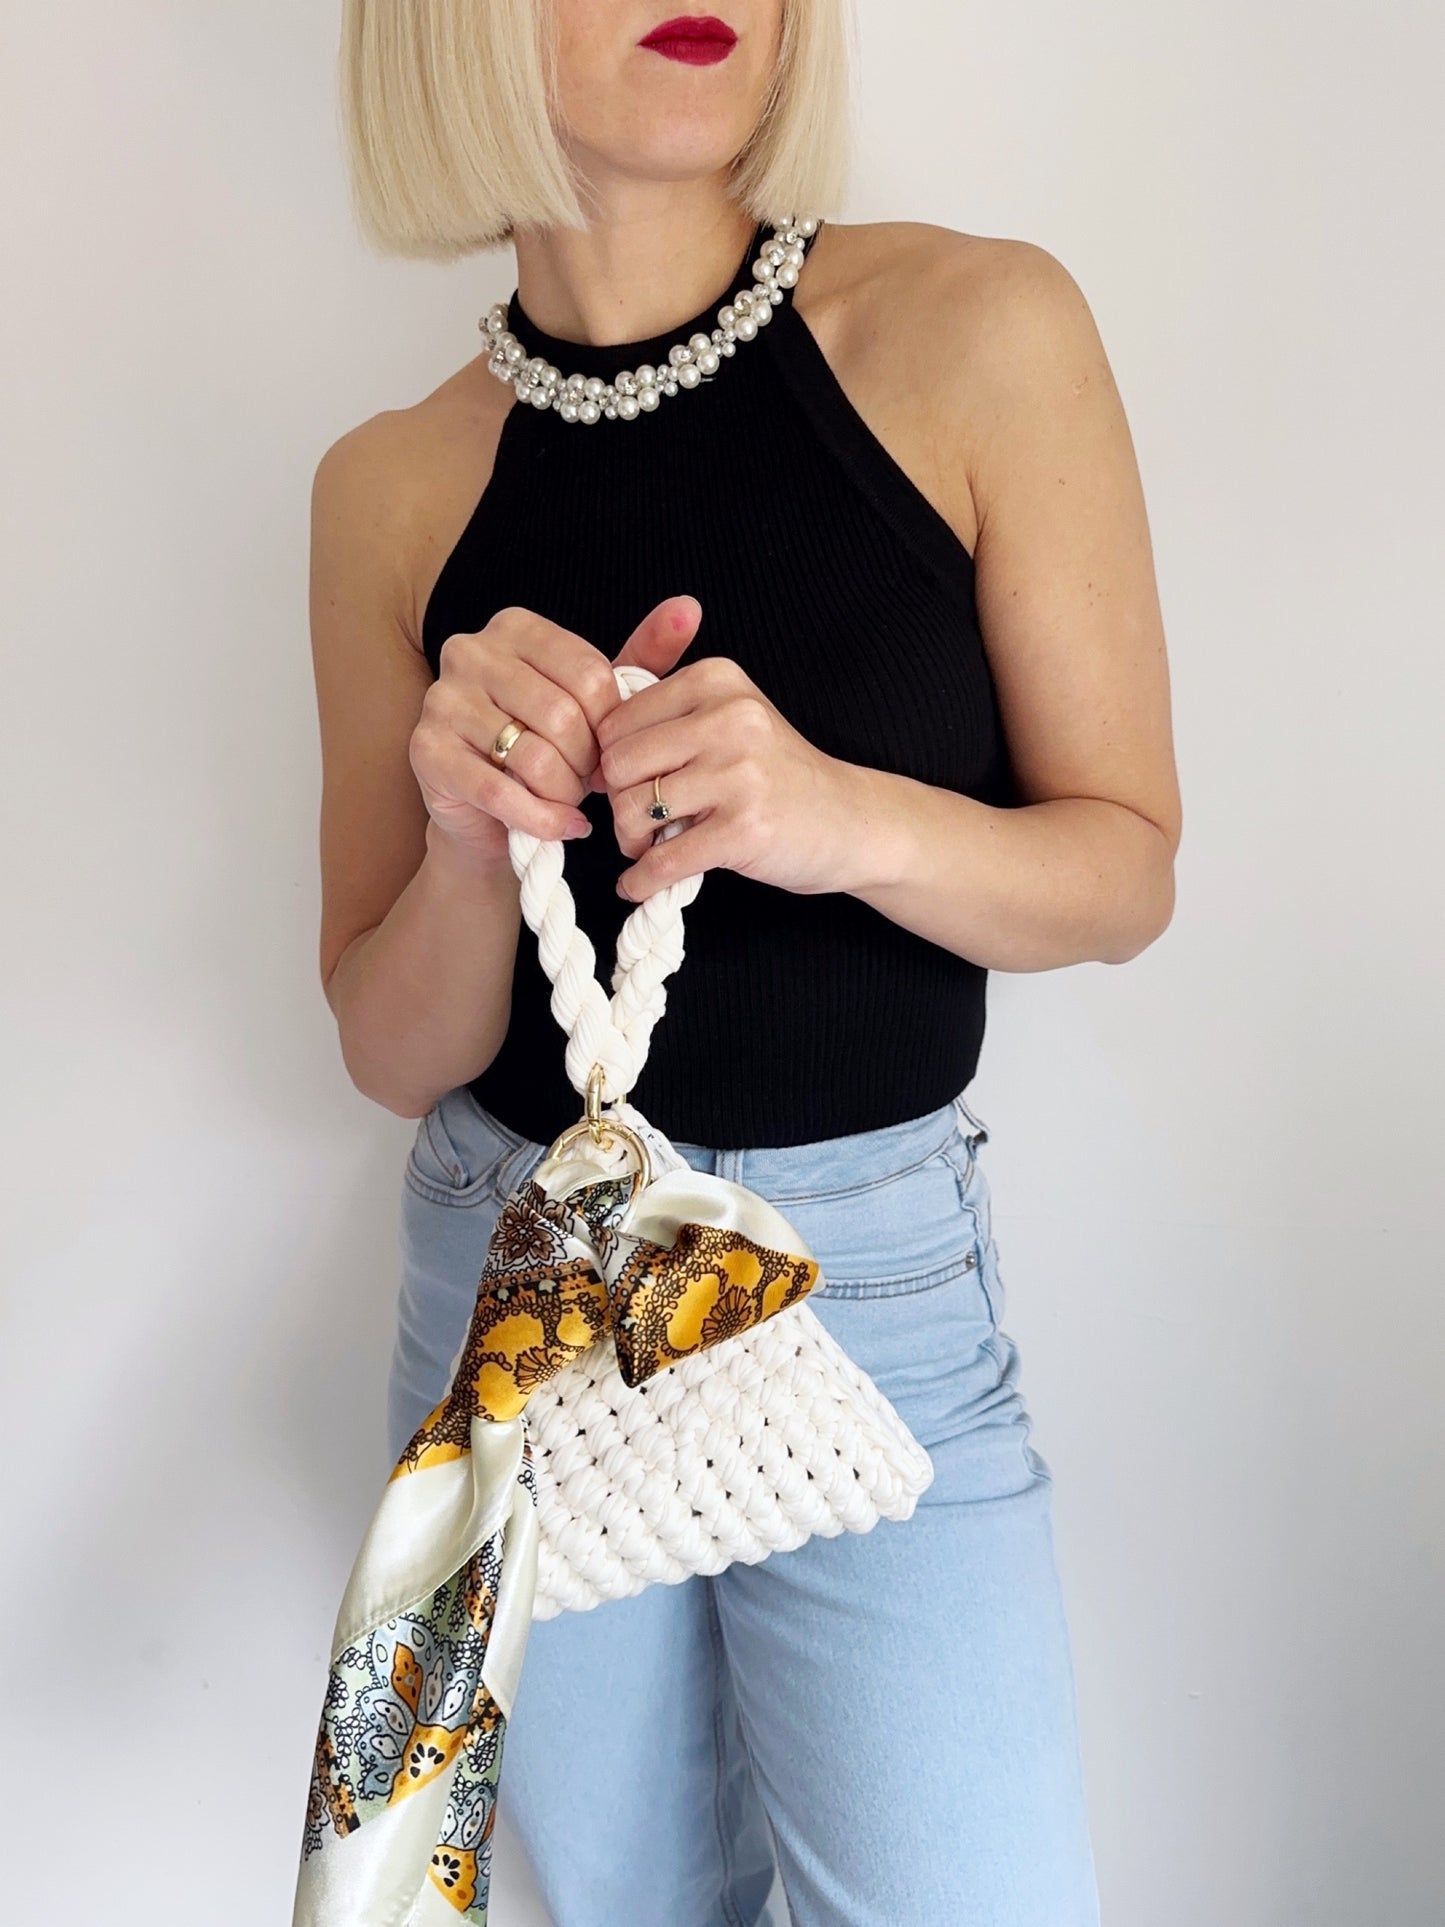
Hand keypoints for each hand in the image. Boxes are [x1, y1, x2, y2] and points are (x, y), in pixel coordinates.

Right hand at [409, 598, 695, 861]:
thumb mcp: (597, 701)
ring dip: (565, 793)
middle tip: (588, 783)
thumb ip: (643, 657)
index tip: (610, 749)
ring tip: (568, 800)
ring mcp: (441, 698)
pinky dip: (543, 820)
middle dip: (587, 764)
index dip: (612, 727)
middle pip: (563, 716)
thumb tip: (688, 608)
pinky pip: (502, 792)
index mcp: (516, 627)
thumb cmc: (548, 746)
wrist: (489, 813)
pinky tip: (562, 827)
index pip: (590, 675)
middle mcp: (470, 651)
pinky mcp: (426, 751)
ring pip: (533, 756)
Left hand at [590, 637, 856, 901]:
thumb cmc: (775, 773)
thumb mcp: (728, 717)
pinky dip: (642, 880)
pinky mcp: (745, 830)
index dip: (611, 758)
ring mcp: (740, 774)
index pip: (616, 719)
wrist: (848, 820)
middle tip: (639, 820)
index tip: (631, 781)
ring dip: (631, 841)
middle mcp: (730, 717)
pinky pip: (663, 861)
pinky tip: (641, 883)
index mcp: (716, 679)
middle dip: (619, 800)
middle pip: (618, 764)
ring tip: (653, 844)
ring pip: (633, 811)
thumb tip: (584, 748)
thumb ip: (663, 715)